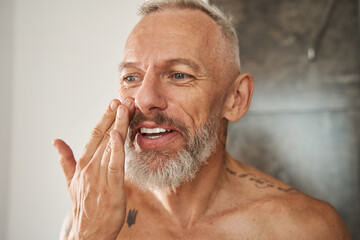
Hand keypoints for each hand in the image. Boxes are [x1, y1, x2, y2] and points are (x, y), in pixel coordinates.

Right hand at [53, 98, 134, 239]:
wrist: (87, 233)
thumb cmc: (83, 206)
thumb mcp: (71, 181)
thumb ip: (65, 160)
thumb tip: (56, 142)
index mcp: (83, 164)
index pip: (94, 135)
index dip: (104, 118)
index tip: (114, 103)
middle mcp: (90, 167)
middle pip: (102, 136)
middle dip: (112, 116)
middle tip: (122, 98)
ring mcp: (99, 177)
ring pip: (109, 146)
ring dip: (117, 126)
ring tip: (125, 108)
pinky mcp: (111, 188)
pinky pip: (114, 165)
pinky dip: (115, 149)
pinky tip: (118, 135)